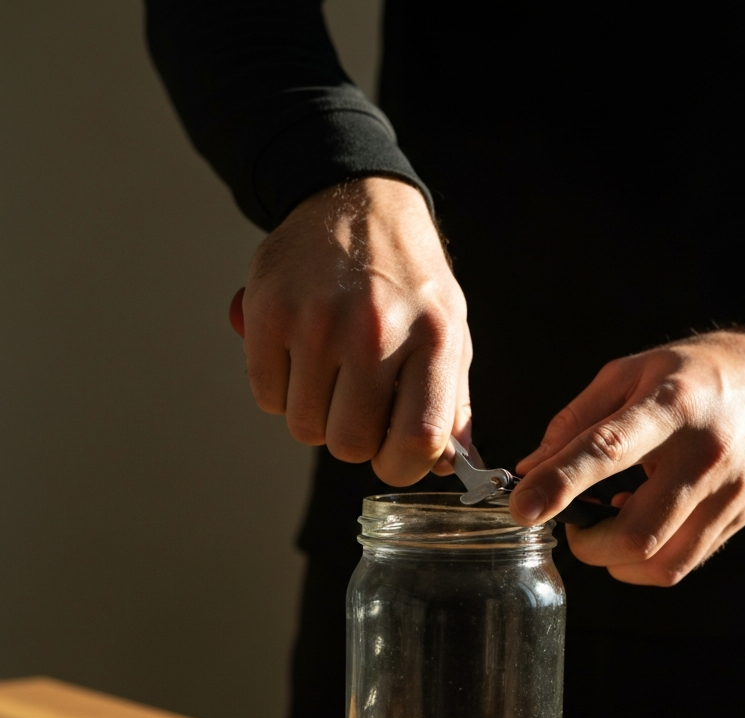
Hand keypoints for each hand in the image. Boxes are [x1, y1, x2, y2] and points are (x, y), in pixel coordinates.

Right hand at [228, 177, 471, 485]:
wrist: (355, 201)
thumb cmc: (408, 280)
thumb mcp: (449, 333)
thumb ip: (451, 405)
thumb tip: (456, 470)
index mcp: (433, 338)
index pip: (418, 440)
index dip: (404, 466)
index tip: (395, 456)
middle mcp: (375, 329)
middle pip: (350, 444)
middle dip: (354, 440)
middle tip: (359, 407)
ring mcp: (317, 320)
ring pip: (304, 427)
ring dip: (316, 415)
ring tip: (331, 374)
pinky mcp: (269, 311)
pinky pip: (268, 396)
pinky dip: (282, 389)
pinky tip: (301, 356)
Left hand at [509, 330, 744, 585]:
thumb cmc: (694, 373)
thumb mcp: (630, 373)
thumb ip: (575, 421)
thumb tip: (530, 468)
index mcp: (670, 405)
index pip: (608, 449)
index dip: (559, 483)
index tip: (521, 507)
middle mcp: (704, 454)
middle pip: (637, 532)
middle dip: (588, 544)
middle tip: (572, 523)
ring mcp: (728, 492)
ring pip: (661, 562)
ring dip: (615, 559)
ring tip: (607, 525)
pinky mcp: (739, 518)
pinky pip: (682, 563)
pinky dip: (646, 560)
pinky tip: (641, 525)